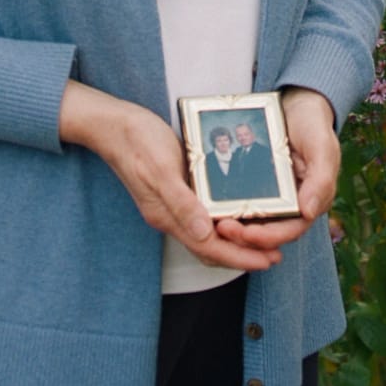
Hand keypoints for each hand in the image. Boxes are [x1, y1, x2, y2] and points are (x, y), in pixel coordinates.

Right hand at [58, 81, 279, 272]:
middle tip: (273, 254)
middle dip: (242, 255)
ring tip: (262, 237)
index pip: (209, 249)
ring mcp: (171, 205)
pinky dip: (221, 220)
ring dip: (233, 240)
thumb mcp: (160, 169)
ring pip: (206, 234)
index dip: (240, 258)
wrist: (112, 125)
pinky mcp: (173, 191)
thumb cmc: (136, 142)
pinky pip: (201, 215)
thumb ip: (182, 203)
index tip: (267, 260)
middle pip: (210, 248)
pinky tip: (236, 211)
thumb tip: (205, 234)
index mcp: (167, 216)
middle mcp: (170, 216)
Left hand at [213, 87, 339, 255]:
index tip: (247, 234)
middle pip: (266, 231)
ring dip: (233, 226)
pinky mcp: (253, 184)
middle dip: (243, 236)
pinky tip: (208, 204)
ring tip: (212, 222)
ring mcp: (270, 195)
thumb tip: (310, 212)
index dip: (268, 237)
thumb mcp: (322, 147)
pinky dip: (226, 205)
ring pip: (250, 220)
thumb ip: (321, 179)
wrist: (297, 103)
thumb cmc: (313, 125)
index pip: (289, 230)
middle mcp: (289, 205)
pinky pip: (238, 199)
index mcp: (309, 202)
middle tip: (222, 229)